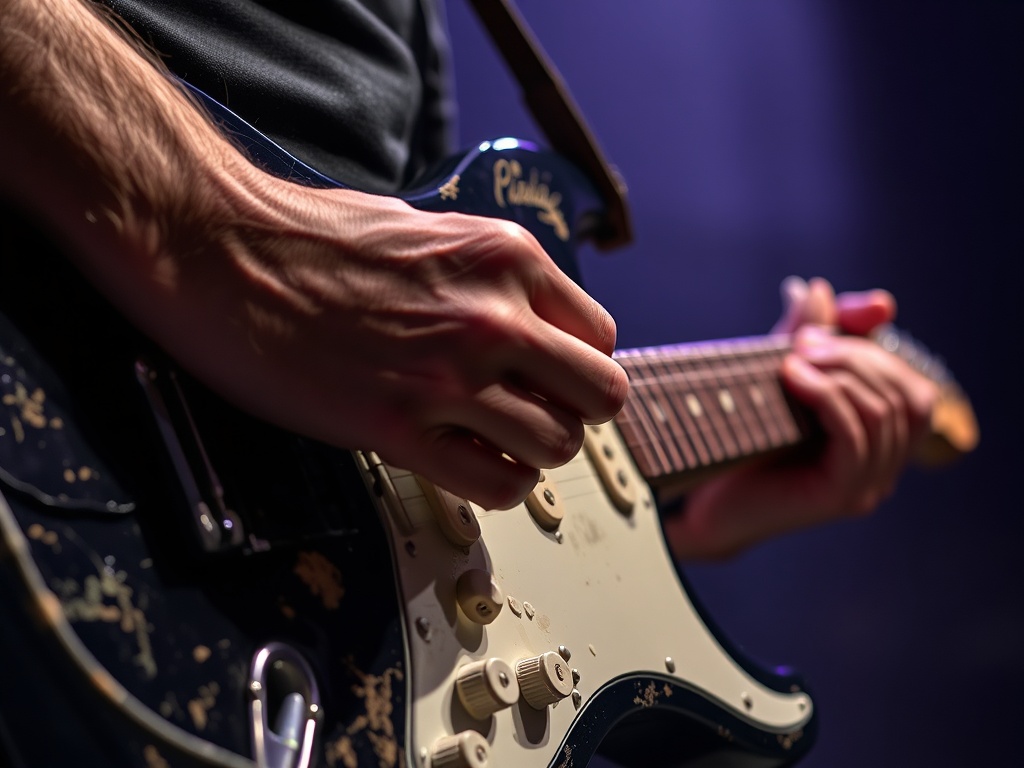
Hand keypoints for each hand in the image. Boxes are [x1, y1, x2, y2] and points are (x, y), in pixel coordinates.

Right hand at [2, 0, 627, 510]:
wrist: (224, 249)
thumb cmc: (317, 236)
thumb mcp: (433, 231)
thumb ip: (492, 280)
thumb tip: (530, 327)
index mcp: (508, 258)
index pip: (599, 337)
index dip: (576, 366)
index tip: (546, 378)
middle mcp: (494, 316)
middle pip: (599, 397)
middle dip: (572, 412)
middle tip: (532, 414)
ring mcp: (449, 376)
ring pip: (556, 447)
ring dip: (532, 452)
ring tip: (492, 440)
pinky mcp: (398, 426)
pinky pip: (496, 484)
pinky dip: (495, 483)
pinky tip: (466, 463)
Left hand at [662, 277, 937, 560]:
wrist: (699, 497)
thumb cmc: (737, 439)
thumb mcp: (776, 379)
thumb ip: (804, 340)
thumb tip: (818, 289)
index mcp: (878, 440)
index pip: (914, 387)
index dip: (874, 347)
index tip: (814, 330)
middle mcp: (884, 466)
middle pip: (907, 393)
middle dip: (855, 355)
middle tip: (801, 342)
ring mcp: (868, 484)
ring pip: (885, 410)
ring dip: (841, 371)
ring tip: (793, 358)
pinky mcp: (843, 495)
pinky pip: (856, 433)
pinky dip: (827, 395)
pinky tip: (791, 377)